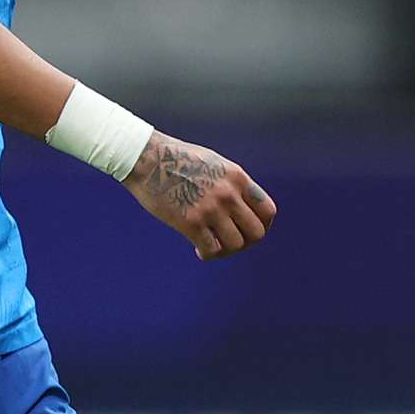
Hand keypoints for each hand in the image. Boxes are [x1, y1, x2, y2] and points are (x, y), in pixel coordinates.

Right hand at [123, 132, 277, 259]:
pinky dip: (208, 255)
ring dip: (226, 251)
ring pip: (236, 245)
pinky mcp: (190, 222)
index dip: (263, 225)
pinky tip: (198, 250)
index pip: (268, 210)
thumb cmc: (177, 159)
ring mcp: (210, 209)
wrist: (147, 158)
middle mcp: (228, 194)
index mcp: (237, 178)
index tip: (248, 230)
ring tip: (213, 246)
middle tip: (231, 242)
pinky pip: (211, 250)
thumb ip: (232, 184)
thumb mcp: (215, 163)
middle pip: (257, 232)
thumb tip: (242, 205)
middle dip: (247, 242)